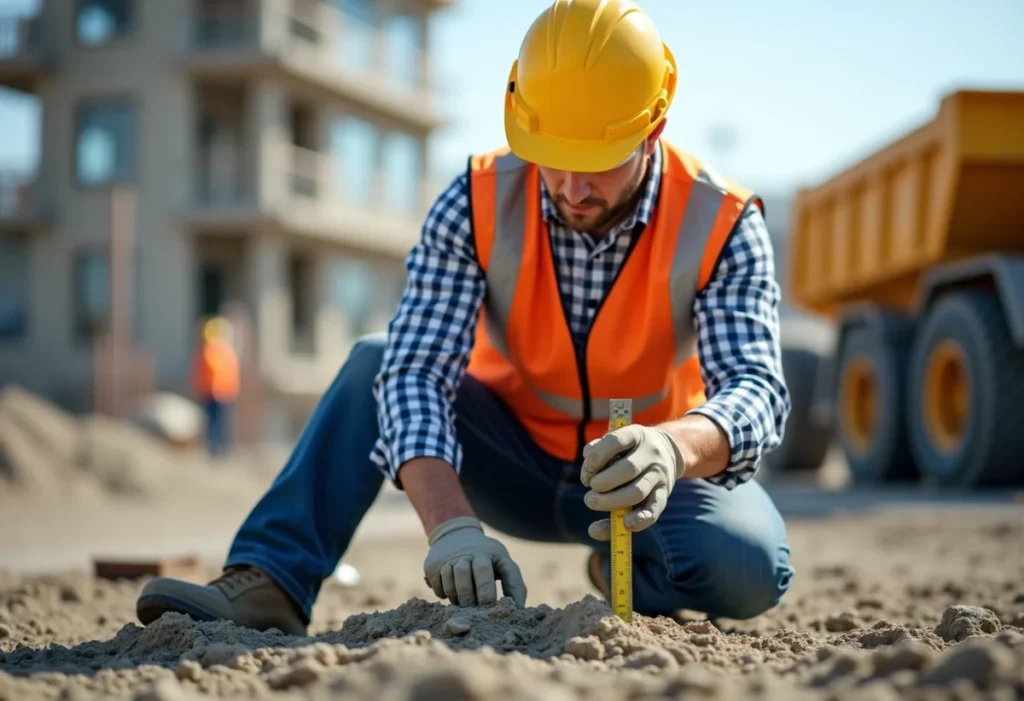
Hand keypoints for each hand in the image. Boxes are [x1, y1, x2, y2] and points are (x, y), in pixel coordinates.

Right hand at [423, 516, 527, 607]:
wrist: (454, 535)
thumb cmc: (485, 558)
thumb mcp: (501, 564)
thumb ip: (512, 584)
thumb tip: (519, 611)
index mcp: (494, 553)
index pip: (505, 571)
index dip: (504, 590)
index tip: (501, 608)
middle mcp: (474, 551)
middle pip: (480, 571)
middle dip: (481, 593)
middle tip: (479, 608)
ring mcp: (452, 556)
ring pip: (456, 578)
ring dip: (460, 596)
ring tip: (463, 604)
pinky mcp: (433, 564)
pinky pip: (439, 584)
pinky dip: (443, 593)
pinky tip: (449, 593)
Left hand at [580, 424, 684, 539]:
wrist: (669, 451)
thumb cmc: (630, 449)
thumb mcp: (616, 442)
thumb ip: (597, 452)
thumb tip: (587, 472)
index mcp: (635, 435)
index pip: (615, 441)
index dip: (596, 457)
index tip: (586, 472)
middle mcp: (650, 454)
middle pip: (628, 469)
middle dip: (602, 483)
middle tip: (589, 492)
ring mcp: (659, 475)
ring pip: (637, 491)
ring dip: (612, 501)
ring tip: (592, 502)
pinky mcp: (664, 494)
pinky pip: (654, 509)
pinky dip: (640, 520)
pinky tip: (625, 525)